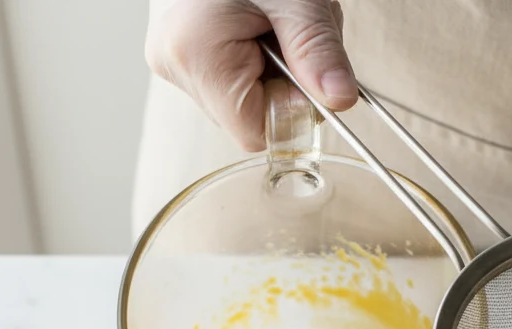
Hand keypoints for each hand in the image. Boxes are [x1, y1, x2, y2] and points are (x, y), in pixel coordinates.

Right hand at [146, 0, 356, 151]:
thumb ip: (318, 50)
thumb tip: (341, 100)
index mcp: (196, 56)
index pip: (257, 130)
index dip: (291, 107)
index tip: (309, 69)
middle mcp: (174, 65)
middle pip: (248, 115)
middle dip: (283, 79)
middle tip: (290, 26)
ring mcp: (170, 57)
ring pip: (240, 96)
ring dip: (269, 65)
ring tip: (271, 15)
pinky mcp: (176, 48)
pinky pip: (227, 73)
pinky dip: (252, 52)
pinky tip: (255, 17)